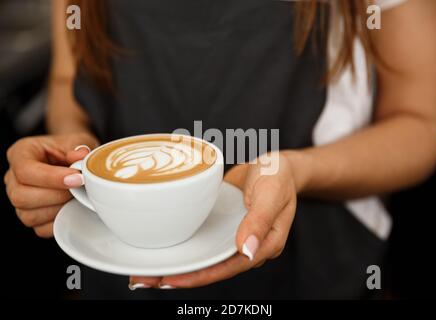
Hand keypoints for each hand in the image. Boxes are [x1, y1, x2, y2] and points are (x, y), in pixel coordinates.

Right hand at [4, 133, 98, 237]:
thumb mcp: (78, 141)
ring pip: (28, 215)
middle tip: (79, 189)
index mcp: (21, 153)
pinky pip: (40, 228)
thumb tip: (81, 155)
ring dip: (58, 209)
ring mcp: (20, 199)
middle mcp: (14, 178)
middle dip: (56, 195)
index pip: (26, 170)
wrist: (75, 160)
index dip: (52, 178)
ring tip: (77, 197)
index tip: (77, 179)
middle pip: (21, 196)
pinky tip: (72, 208)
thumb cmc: (72, 149)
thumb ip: (78, 147)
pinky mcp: (31, 215)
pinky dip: (59, 221)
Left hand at [129, 152, 297, 288]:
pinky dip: (184, 245)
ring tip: (145, 269)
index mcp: (265, 244)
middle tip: (144, 279)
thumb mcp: (271, 192)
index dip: (200, 275)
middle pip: (212, 267)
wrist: (274, 162)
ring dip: (178, 263)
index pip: (229, 266)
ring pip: (204, 256)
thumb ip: (259, 220)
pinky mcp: (223, 226)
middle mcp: (247, 245)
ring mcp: (233, 236)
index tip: (171, 279)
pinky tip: (163, 245)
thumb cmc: (278, 175)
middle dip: (180, 275)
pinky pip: (203, 240)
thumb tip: (247, 251)